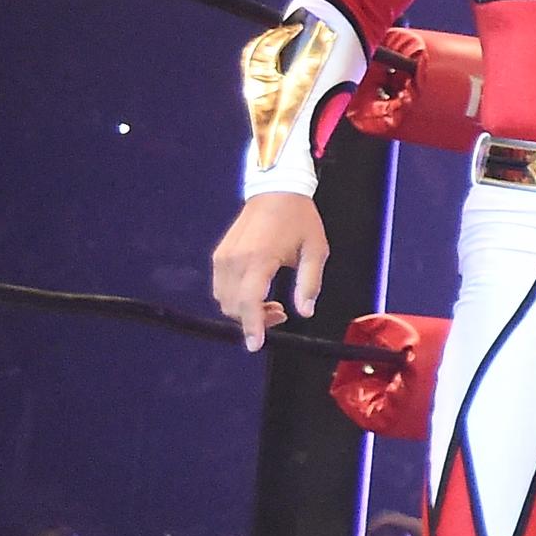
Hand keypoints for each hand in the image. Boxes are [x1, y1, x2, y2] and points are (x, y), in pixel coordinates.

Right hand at [211, 190, 331, 349]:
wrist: (276, 190)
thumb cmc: (300, 219)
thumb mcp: (316, 250)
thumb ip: (309, 283)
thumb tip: (304, 312)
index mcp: (259, 258)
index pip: (248, 301)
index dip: (252, 326)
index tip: (256, 345)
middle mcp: (235, 259)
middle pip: (234, 306)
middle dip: (255, 319)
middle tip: (282, 313)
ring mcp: (223, 257)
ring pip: (224, 300)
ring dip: (245, 310)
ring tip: (273, 303)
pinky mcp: (219, 255)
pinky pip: (221, 287)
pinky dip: (236, 298)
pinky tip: (257, 292)